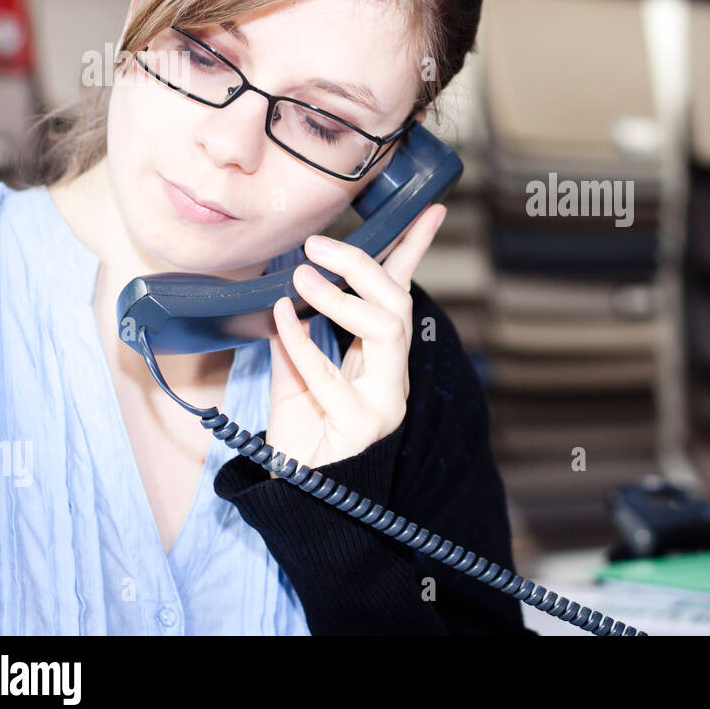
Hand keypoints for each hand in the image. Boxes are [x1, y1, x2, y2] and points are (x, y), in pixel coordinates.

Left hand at [264, 203, 447, 476]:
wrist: (300, 499)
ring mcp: (382, 403)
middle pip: (398, 307)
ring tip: (301, 280)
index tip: (430, 209)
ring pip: (386, 332)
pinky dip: (303, 344)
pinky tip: (280, 320)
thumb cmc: (302, 439)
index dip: (414, 251)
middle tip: (319, 246)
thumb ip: (300, 337)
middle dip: (366, 267)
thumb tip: (290, 291)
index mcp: (382, 360)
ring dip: (342, 299)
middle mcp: (391, 377)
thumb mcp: (299, 377)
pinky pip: (333, 377)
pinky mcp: (360, 427)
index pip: (402, 295)